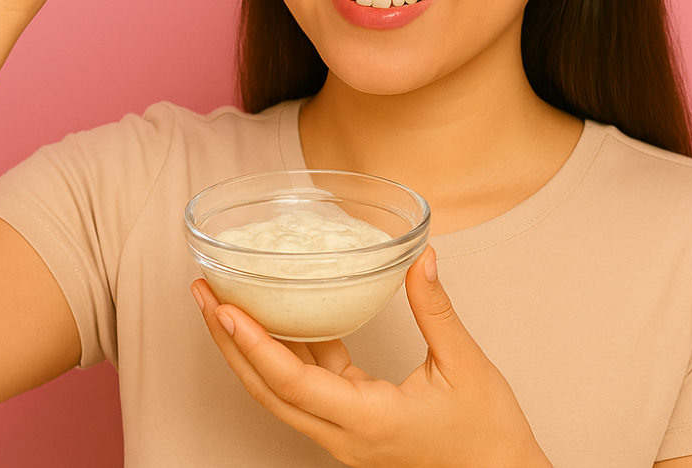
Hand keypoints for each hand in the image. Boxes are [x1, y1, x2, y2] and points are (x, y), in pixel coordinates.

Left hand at [193, 246, 550, 467]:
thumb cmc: (487, 433)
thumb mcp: (465, 365)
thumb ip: (435, 310)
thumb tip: (420, 257)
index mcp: (368, 421)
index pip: (295, 383)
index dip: (256, 344)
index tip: (226, 308)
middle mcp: (345, 434)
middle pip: (269, 390)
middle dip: (230, 342)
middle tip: (203, 294)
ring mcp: (345, 435)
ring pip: (281, 394)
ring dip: (249, 350)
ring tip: (224, 303)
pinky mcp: (354, 428)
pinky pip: (308, 391)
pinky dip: (287, 356)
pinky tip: (281, 318)